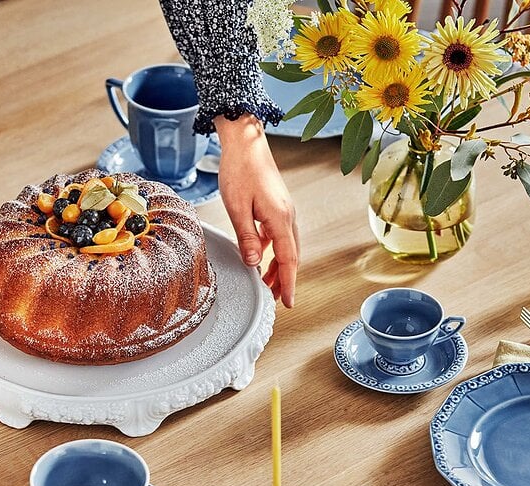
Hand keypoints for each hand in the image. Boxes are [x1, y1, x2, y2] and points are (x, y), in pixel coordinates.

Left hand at [214, 114, 298, 307]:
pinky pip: (280, 235)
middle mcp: (288, 215)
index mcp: (280, 218)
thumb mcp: (237, 207)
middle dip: (285, 279)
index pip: (289, 259)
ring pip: (287, 246)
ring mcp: (285, 210)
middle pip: (292, 256)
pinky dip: (274, 250)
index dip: (288, 283)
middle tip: (275, 298)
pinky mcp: (278, 205)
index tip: (287, 302)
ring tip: (267, 282)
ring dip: (279, 266)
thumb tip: (253, 263)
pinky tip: (261, 255)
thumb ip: (246, 237)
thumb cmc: (239, 168)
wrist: (245, 140)